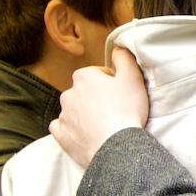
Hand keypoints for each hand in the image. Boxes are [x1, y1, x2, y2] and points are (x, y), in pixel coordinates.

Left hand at [52, 44, 150, 166]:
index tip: (122, 93)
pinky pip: (62, 128)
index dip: (112, 82)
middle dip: (96, 98)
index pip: (98, 74)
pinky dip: (71, 129)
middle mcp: (69, 93)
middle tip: (115, 110)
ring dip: (85, 114)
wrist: (116, 147)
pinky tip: (85, 134)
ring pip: (73, 110)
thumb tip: (118, 48)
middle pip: (84, 92)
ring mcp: (63, 115)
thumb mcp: (133, 78)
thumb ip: (124, 58)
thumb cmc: (126, 111)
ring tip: (103, 125)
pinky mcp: (61, 135)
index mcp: (84, 76)